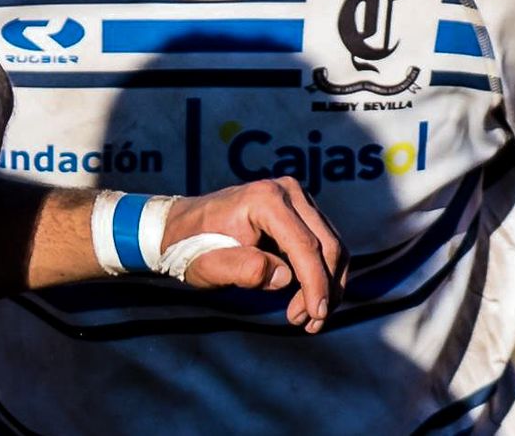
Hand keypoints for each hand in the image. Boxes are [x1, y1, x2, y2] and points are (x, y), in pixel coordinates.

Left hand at [163, 177, 347, 333]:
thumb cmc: (192, 247)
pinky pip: (324, 247)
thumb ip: (241, 269)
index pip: (305, 245)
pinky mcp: (301, 211)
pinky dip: (322, 276)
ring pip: (332, 248)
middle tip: (307, 323)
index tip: (315, 315)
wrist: (181, 227)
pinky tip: (305, 300)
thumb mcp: (208, 266)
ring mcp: (297, 198)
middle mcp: (286, 191)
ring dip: (327, 286)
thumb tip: (285, 277)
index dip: (316, 284)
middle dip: (324, 290)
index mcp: (263, 199)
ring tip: (304, 318)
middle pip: (327, 246)